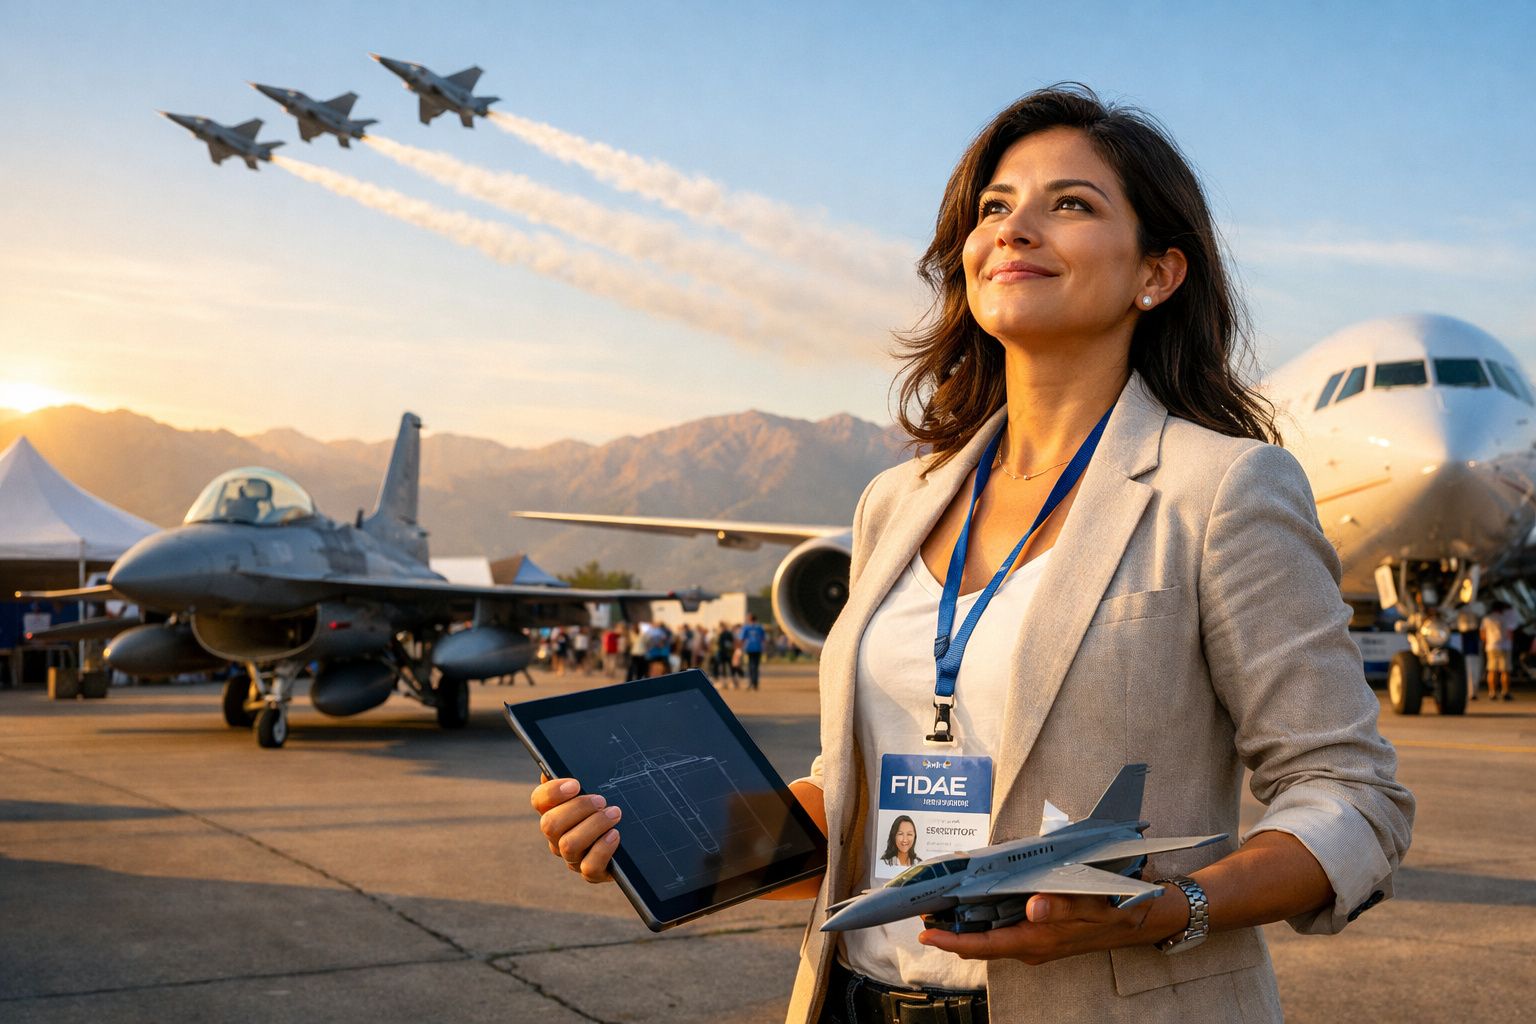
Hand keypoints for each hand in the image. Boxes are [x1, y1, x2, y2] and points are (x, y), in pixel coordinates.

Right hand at [530, 775, 622, 882]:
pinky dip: (602, 849)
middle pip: (550, 824)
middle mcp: (558, 835)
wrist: (638, 837)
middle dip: (578, 809)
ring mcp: (573, 856)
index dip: (552, 792)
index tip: (575, 784)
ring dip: (594, 826)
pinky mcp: (591, 872)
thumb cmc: (613, 804)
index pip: (539, 800)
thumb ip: (583, 774)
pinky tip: (615, 835)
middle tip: (601, 800)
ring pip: (568, 845)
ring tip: (615, 813)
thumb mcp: (600, 786)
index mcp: (556, 810)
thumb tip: (564, 765)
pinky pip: (589, 867)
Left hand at [917, 893, 1180, 964]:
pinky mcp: (1041, 930)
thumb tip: (1033, 906)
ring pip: (990, 934)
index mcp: (1037, 941)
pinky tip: (977, 893)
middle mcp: (1031, 945)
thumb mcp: (1093, 905)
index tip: (923, 930)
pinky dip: (986, 912)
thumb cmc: (1116, 909)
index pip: (983, 946)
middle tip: (922, 905)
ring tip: (939, 899)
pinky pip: (1004, 926)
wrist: (1143, 916)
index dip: (950, 940)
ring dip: (965, 920)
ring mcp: (1035, 939)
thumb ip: (1063, 906)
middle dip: (949, 927)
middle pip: (979, 942)